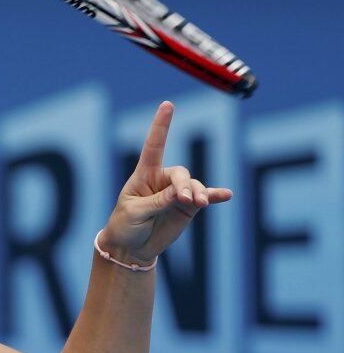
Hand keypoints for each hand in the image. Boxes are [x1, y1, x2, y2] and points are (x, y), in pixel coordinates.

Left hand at [100, 101, 232, 265]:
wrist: (131, 248)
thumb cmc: (125, 225)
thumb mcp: (135, 212)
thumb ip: (158, 201)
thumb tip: (181, 193)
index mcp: (143, 175)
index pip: (154, 146)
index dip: (161, 126)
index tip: (167, 105)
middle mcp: (162, 180)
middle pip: (180, 173)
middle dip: (184, 185)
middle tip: (185, 200)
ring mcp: (177, 193)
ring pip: (194, 186)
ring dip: (199, 193)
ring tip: (199, 204)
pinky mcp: (188, 208)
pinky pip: (205, 198)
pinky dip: (216, 195)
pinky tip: (226, 195)